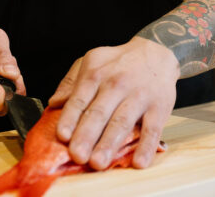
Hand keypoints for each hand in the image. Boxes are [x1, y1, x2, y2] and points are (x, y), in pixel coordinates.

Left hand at [48, 37, 179, 169]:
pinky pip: (152, 129)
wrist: (156, 51)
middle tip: (77, 156)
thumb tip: (55, 103)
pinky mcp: (159, 107)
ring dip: (110, 144)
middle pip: (99, 113)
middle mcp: (116, 85)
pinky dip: (146, 147)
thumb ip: (71, 82)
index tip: (63, 136)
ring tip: (98, 163)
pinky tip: (138, 162)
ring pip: (122, 122)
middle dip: (87, 136)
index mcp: (95, 75)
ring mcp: (139, 96)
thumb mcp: (91, 61)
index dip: (70, 118)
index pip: (79, 99)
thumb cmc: (119, 62)